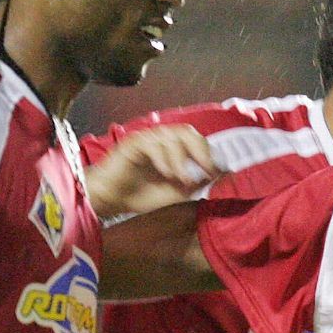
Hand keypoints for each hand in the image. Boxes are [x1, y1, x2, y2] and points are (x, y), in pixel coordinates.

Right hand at [86, 123, 220, 216]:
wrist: (110, 200)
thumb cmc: (140, 195)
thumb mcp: (176, 193)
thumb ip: (197, 183)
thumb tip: (222, 174)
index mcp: (173, 150)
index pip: (196, 141)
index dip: (209, 153)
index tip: (218, 171)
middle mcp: (161, 140)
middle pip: (187, 132)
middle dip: (200, 150)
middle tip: (206, 169)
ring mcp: (146, 140)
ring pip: (171, 137)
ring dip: (181, 160)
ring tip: (180, 180)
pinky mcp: (132, 144)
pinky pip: (152, 144)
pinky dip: (163, 159)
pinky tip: (165, 174)